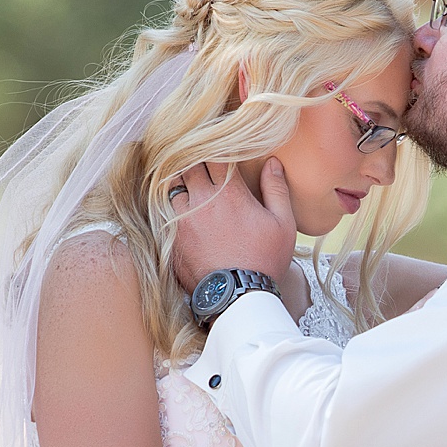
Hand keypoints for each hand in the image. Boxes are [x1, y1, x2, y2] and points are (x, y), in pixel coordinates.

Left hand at [167, 158, 297, 295]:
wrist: (237, 298)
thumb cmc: (264, 260)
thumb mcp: (283, 224)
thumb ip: (276, 189)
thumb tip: (272, 162)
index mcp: (229, 192)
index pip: (215, 153)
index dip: (217, 148)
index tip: (222, 150)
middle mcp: (201, 200)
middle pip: (189, 164)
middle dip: (197, 160)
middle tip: (204, 164)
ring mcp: (182, 219)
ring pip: (172, 185)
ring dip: (181, 181)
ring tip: (190, 184)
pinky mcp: (171, 238)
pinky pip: (163, 211)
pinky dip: (171, 205)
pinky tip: (181, 209)